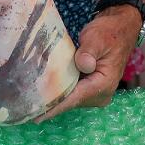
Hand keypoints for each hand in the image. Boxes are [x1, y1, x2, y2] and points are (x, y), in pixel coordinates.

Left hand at [35, 5, 139, 122]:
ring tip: (29, 100)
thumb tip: (83, 65)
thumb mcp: (97, 38)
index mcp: (104, 84)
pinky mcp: (90, 88)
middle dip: (51, 103)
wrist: (119, 28)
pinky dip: (59, 92)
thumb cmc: (108, 32)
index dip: (56, 106)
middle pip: (71, 102)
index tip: (37, 115)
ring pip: (70, 99)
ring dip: (53, 98)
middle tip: (25, 105)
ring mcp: (96, 93)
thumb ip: (89, 51)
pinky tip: (42, 90)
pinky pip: (72, 93)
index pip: (75, 98)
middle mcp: (101, 94)